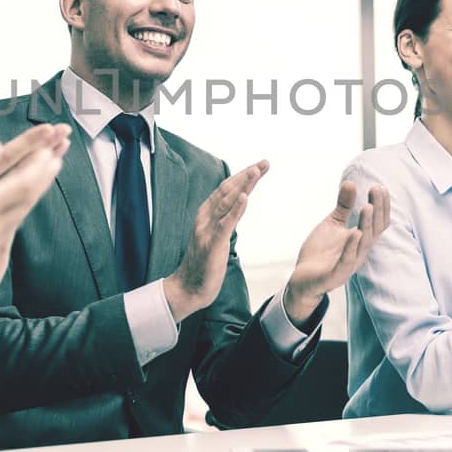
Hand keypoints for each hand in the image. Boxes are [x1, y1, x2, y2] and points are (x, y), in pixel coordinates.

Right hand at [0, 124, 68, 312]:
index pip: (24, 182)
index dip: (40, 164)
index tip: (51, 147)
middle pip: (29, 197)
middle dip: (45, 175)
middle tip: (58, 156)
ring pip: (22, 212)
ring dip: (36, 191)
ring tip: (44, 175)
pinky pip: (10, 225)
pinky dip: (20, 207)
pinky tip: (17, 202)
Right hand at [164, 161, 268, 321]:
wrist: (187, 288)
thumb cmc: (204, 264)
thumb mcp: (217, 236)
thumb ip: (225, 219)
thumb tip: (239, 204)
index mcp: (206, 215)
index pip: (226, 190)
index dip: (242, 177)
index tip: (259, 166)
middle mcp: (205, 218)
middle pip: (227, 191)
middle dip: (246, 175)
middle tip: (264, 163)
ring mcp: (207, 231)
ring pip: (226, 202)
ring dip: (242, 185)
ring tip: (256, 171)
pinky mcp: (212, 245)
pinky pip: (225, 224)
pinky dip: (236, 210)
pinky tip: (245, 197)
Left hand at [282, 180, 391, 325]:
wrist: (303, 279)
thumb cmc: (321, 252)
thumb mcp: (332, 224)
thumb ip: (343, 206)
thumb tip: (350, 182)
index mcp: (361, 241)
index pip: (378, 223)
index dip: (382, 206)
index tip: (380, 186)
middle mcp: (359, 252)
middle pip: (374, 230)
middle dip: (377, 210)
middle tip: (376, 189)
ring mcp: (349, 265)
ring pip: (363, 245)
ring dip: (366, 225)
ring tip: (367, 207)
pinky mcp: (335, 275)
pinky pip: (346, 261)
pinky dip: (351, 247)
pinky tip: (354, 233)